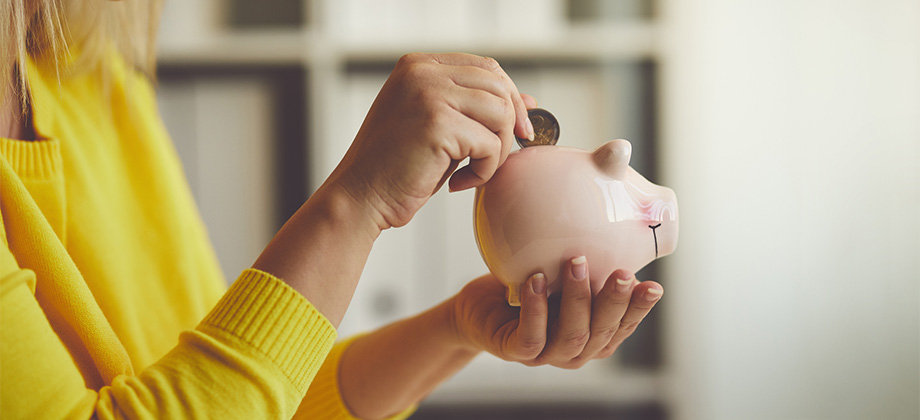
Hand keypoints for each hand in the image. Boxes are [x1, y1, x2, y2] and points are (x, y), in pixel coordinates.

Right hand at [329, 53, 534, 229]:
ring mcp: (428, 94)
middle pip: (498, 86)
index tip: (516, 130)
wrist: (359, 197)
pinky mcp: (437, 124)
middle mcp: (422, 72)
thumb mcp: (438, 128)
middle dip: (509, 125)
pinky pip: (489, 144)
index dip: (509, 97)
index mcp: (418, 66)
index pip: (486, 67)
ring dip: (496, 151)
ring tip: (472, 171)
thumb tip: (529, 101)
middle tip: (497, 158)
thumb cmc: (395, 168)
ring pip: (500, 113)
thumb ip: (474, 108)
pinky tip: (457, 183)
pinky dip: (484, 171)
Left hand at [449, 257, 662, 368]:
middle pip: (602, 333)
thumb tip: (612, 213)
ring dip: (577, 298)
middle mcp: (576, 350)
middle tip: (623, 273)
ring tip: (576, 263)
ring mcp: (546, 355)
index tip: (654, 286)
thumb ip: (588, 262)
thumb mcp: (561, 273)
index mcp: (594, 335)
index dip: (639, 309)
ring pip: (572, 335)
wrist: (480, 308)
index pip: (624, 325)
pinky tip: (536, 281)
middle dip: (614, 302)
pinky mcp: (515, 352)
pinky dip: (536, 309)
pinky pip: (531, 337)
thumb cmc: (528, 288)